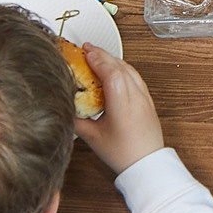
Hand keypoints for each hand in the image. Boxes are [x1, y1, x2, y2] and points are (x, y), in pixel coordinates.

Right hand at [73, 44, 165, 171]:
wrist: (147, 164)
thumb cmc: (124, 154)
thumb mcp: (93, 137)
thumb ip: (76, 121)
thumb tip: (64, 108)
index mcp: (122, 105)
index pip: (111, 73)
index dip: (97, 59)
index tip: (85, 52)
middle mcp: (136, 97)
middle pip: (120, 66)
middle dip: (103, 54)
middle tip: (87, 48)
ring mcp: (144, 97)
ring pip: (129, 69)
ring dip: (113, 59)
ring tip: (98, 56)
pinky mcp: (148, 100)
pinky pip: (135, 76)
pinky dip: (123, 68)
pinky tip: (115, 69)